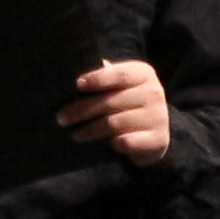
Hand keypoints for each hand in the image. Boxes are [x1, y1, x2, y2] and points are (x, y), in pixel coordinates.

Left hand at [58, 57, 176, 163]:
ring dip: (91, 130)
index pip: (120, 74)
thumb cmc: (128, 104)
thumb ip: (103, 78)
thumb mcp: (120, 87)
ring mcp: (158, 116)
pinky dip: (115, 143)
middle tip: (61, 118)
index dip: (98, 79)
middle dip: (82, 110)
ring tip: (74, 134)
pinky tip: (106, 144)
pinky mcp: (158, 139)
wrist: (154, 132)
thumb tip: (74, 78)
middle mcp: (154, 92)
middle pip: (111, 101)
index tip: (77, 84)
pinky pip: (129, 142)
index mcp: (143, 74)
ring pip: (115, 123)